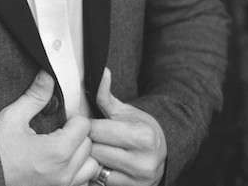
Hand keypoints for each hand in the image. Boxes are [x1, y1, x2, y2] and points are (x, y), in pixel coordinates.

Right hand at [0, 71, 99, 185]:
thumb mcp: (13, 117)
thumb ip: (35, 96)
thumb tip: (48, 76)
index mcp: (57, 151)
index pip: (84, 126)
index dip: (73, 117)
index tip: (60, 118)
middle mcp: (64, 172)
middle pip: (89, 145)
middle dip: (77, 134)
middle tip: (59, 130)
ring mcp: (62, 185)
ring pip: (90, 166)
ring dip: (81, 154)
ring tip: (63, 147)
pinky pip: (81, 181)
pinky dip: (77, 171)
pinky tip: (61, 162)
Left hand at [90, 68, 166, 185]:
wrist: (162, 152)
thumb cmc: (139, 128)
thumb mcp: (125, 111)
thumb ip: (106, 95)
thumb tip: (102, 72)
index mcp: (143, 137)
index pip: (97, 130)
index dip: (86, 126)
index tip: (85, 123)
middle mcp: (144, 162)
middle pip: (94, 150)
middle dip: (87, 142)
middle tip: (88, 137)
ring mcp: (138, 180)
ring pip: (95, 167)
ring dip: (91, 159)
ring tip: (95, 149)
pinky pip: (100, 181)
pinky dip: (97, 172)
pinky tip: (101, 163)